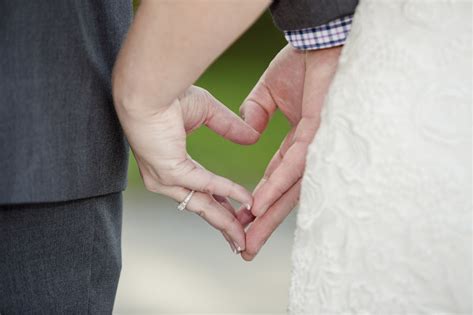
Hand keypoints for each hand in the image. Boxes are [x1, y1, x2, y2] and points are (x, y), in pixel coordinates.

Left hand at [115, 85, 259, 252]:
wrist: (147, 87)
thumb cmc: (168, 95)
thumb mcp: (206, 112)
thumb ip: (228, 127)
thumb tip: (253, 136)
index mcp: (172, 166)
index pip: (200, 193)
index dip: (222, 205)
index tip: (240, 214)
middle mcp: (166, 179)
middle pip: (201, 208)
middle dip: (224, 226)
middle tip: (241, 241)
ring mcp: (166, 178)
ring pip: (202, 206)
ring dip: (225, 221)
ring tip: (243, 237)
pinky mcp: (170, 171)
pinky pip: (205, 184)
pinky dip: (227, 191)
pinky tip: (245, 198)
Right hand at [237, 44, 341, 259]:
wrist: (319, 41)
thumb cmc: (300, 64)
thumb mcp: (268, 93)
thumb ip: (254, 113)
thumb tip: (248, 134)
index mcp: (297, 143)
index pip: (274, 180)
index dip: (257, 201)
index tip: (239, 219)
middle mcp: (307, 152)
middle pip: (283, 195)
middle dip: (263, 223)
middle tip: (244, 249)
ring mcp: (316, 146)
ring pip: (290, 189)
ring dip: (267, 215)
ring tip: (248, 238)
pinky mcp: (320, 134)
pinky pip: (294, 166)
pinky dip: (275, 185)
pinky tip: (258, 203)